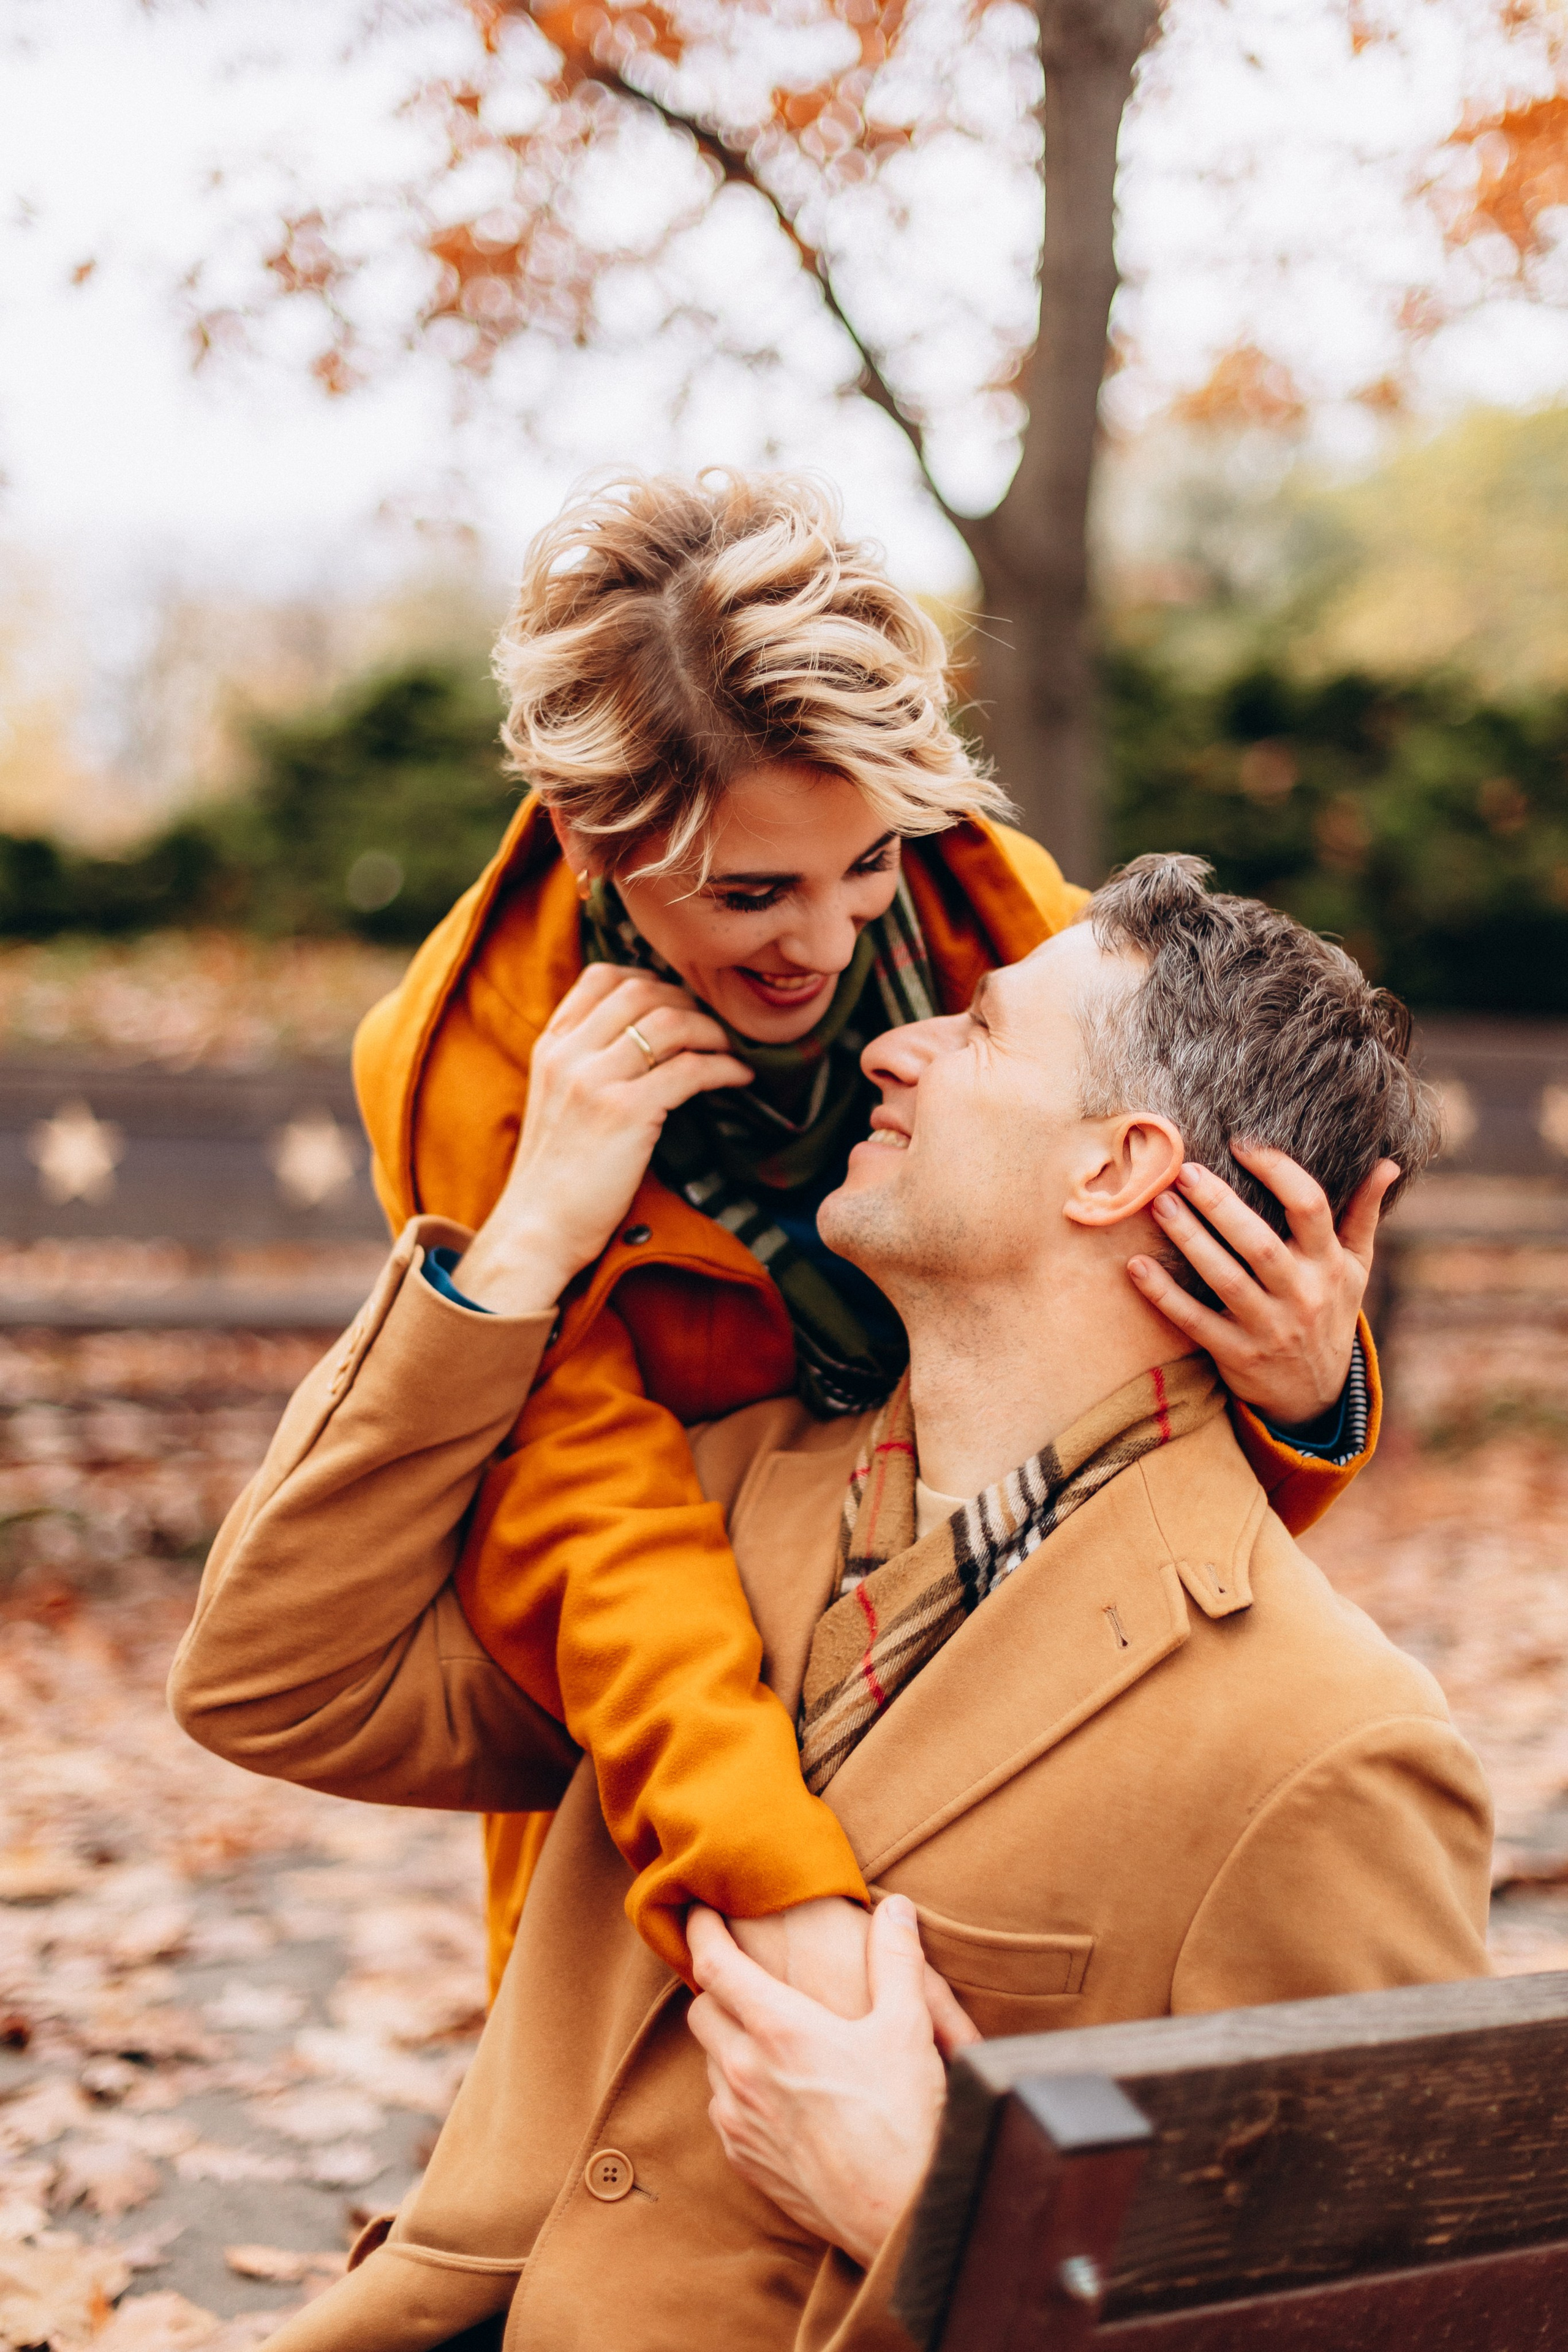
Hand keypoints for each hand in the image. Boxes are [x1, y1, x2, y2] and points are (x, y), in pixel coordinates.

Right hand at [454, 963, 750, 1316]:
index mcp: (551, 1046)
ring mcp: (594, 1079)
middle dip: (689, 1002)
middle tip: (716, 1027)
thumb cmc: (557, 1176)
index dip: (652, 980)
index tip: (681, 1002)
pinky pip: (690, 1069)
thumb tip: (644, 1041)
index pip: (602, 977)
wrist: (536, 1230)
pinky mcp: (624, 1111)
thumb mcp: (557, 1102)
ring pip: (670, 1022)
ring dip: (712, 1030)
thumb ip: (586, 1064)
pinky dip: (724, 1068)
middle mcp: (568, 1053)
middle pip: (642, 991)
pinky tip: (741, 1079)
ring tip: (733, 1049)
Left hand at [687, 1897, 977, 2267]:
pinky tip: (774, 2090)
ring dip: (727, 2038)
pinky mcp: (744, 2160)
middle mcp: (745, 2071)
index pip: (715, 1963)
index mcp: (779, 2028)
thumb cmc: (905, 2116)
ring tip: (764, 2031)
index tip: (699, 1910)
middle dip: (715, 1984)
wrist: (900, 2214)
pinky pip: (722, 2109)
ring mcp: (739, 2120)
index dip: (702, 1929)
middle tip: (739, 1970)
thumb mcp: (909, 2025)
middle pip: (702, 2009)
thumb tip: (895, 1907)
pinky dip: (736, 2088)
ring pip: (709, 2061)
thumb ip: (897, 1958)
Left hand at [1126, 1142, 1397, 1428]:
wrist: (1316, 1394)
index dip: (1278, 1171)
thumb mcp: (1355, 1267)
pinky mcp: (1236, 1354)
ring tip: (1159, 1203)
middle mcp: (1302, 1295)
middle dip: (1220, 1206)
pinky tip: (1136, 1264)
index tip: (1243, 1144)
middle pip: (1259, 1244)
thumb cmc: (1330, 1310)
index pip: (1310, 1208)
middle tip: (1186, 1172)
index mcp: (1329, 1264)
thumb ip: (1363, 1214)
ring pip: (1224, 1279)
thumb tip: (1388, 1164)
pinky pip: (1194, 1321)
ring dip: (1189, 1240)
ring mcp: (1268, 1327)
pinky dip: (1163, 1294)